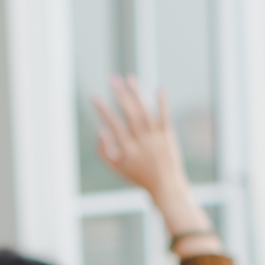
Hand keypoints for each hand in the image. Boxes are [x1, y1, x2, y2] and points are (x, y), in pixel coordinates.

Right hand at [93, 76, 188, 199]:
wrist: (166, 186)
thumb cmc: (138, 176)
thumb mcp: (116, 168)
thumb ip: (104, 151)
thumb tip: (101, 129)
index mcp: (128, 149)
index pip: (114, 125)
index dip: (103, 110)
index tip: (94, 97)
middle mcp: (143, 142)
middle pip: (131, 114)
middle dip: (121, 95)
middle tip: (113, 79)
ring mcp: (157, 138)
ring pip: (146, 112)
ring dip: (138, 94)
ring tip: (130, 78)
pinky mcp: (169, 136)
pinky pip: (166, 117)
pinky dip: (163, 103)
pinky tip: (159, 88)